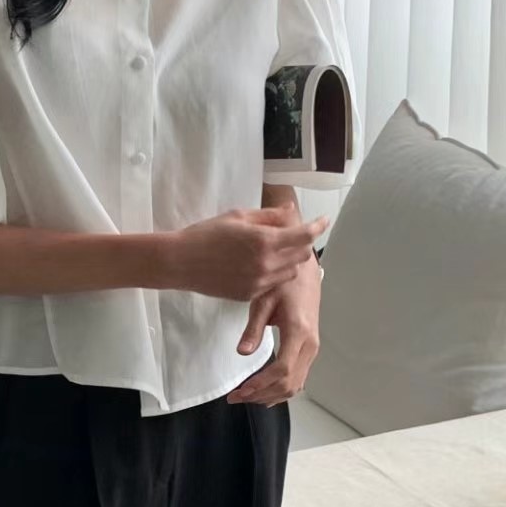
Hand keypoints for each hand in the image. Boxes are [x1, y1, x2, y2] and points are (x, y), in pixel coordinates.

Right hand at [173, 206, 328, 302]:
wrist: (181, 262)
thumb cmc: (206, 234)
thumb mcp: (238, 217)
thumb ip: (268, 216)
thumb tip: (290, 211)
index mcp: (265, 240)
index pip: (304, 235)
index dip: (318, 226)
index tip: (324, 220)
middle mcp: (266, 263)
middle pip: (302, 255)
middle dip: (303, 243)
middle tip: (293, 234)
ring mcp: (259, 282)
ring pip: (290, 273)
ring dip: (289, 260)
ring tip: (274, 251)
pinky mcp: (250, 295)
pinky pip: (273, 284)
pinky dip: (273, 274)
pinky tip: (258, 265)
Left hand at [227, 251, 321, 406]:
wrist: (305, 274)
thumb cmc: (285, 283)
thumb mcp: (263, 301)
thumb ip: (253, 329)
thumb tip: (242, 352)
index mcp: (299, 331)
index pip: (283, 369)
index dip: (261, 384)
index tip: (242, 390)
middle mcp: (309, 344)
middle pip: (288, 383)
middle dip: (261, 394)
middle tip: (236, 397)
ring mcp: (312, 349)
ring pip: (295, 385)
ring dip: (270, 396)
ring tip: (246, 397)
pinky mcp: (309, 350)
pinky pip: (299, 378)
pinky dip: (281, 390)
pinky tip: (265, 394)